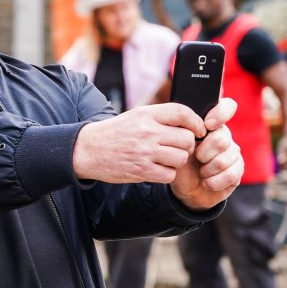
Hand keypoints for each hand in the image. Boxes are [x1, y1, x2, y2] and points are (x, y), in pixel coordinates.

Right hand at [72, 98, 242, 209]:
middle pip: (187, 139)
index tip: (198, 130)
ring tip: (165, 158)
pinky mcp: (142, 171)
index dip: (196, 122)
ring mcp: (145, 152)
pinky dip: (167, 173)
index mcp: (145, 114)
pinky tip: (157, 168)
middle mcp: (147, 131)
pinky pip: (170, 174)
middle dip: (186, 145)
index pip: (182, 113)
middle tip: (177, 147)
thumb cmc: (115, 133)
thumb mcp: (135, 116)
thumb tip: (190, 123)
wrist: (87, 150)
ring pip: (181, 158)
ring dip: (177, 161)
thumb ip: (160, 117)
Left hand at [169, 98, 243, 210]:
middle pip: (221, 138)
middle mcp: (225, 136)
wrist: (184, 187)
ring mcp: (233, 153)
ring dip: (208, 169)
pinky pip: (231, 174)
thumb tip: (186, 122)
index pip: (227, 106)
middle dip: (204, 152)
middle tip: (196, 157)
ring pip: (225, 158)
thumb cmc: (179, 160)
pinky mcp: (238, 171)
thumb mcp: (174, 145)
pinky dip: (214, 181)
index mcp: (211, 124)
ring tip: (200, 171)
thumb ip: (180, 132)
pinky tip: (207, 182)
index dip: (220, 114)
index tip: (207, 125)